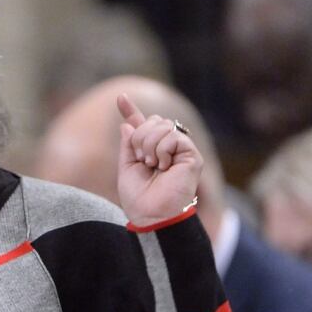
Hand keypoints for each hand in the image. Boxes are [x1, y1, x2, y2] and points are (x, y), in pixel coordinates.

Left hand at [116, 94, 201, 226]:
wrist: (151, 214)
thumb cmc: (139, 198)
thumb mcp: (127, 167)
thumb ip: (128, 145)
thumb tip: (127, 124)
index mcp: (151, 150)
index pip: (142, 125)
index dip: (131, 110)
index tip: (120, 98)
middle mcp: (168, 148)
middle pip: (153, 120)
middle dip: (140, 137)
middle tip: (142, 160)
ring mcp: (181, 150)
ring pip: (162, 125)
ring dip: (149, 145)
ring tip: (152, 165)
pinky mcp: (192, 155)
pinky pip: (173, 136)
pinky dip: (162, 150)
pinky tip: (164, 166)